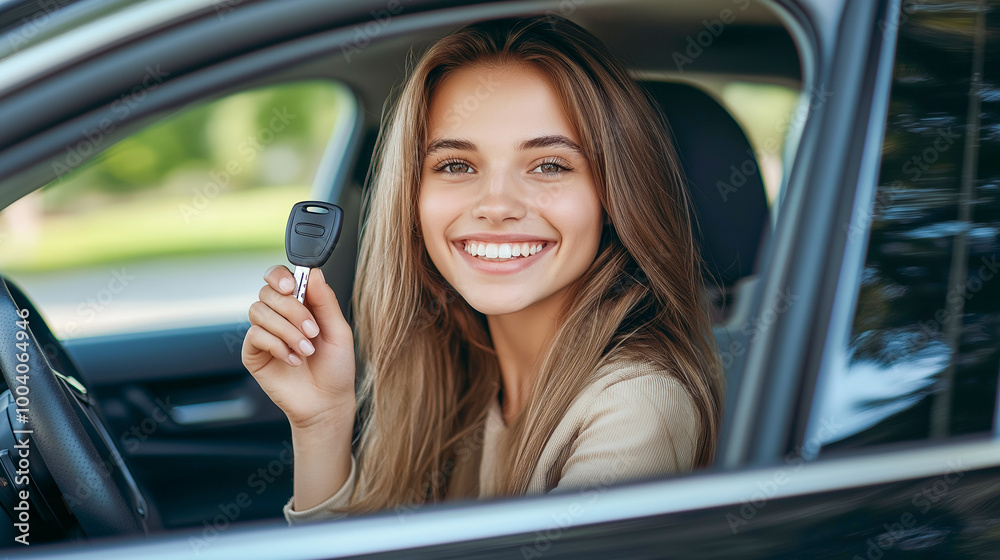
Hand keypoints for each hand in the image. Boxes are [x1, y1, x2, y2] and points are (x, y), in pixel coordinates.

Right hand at [242, 266, 355, 429]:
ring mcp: (264, 333)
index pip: (278, 277)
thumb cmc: (335, 367)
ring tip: (305, 350)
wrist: (327, 402)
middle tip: (312, 332)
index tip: (291, 286)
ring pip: (259, 311)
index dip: (279, 276)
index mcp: (300, 305)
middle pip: (268, 292)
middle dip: (292, 310)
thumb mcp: (339, 331)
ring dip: (286, 330)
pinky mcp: (253, 353)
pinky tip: (292, 360)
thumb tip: (314, 272)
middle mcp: (279, 316)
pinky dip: (276, 345)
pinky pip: (255, 335)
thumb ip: (326, 301)